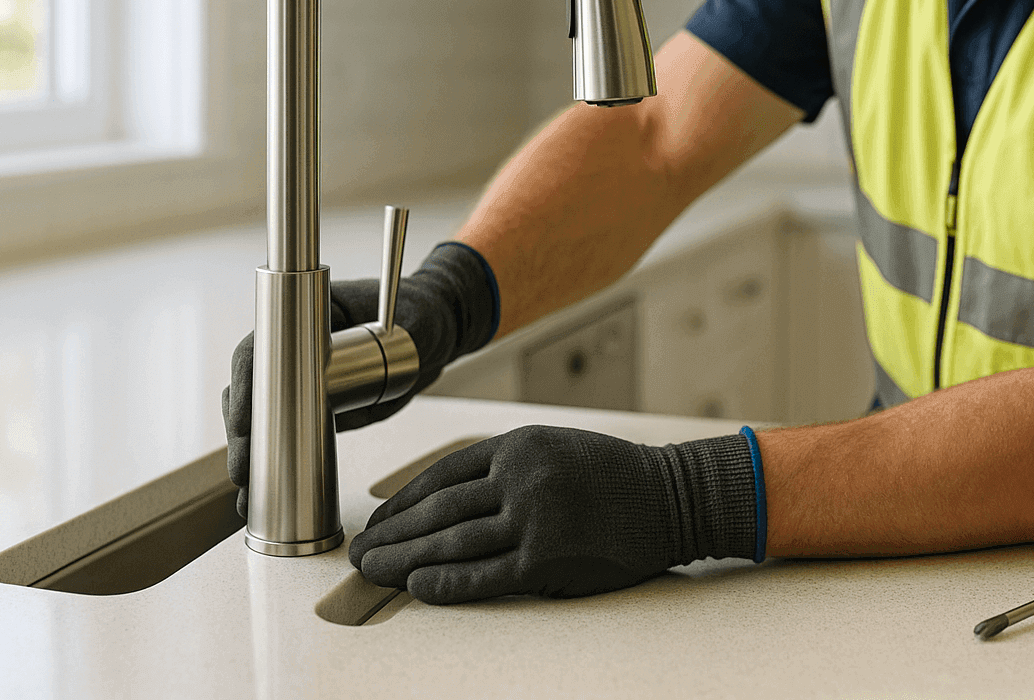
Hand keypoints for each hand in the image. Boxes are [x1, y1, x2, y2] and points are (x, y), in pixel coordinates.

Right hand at [223, 242, 498, 517]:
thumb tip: (371, 365)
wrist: (432, 332)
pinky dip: (272, 459)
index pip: (258, 351)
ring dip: (249, 453)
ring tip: (247, 492)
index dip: (244, 387)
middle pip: (250, 389)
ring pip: (259, 415)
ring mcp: (300, 377)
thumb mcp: (407, 326)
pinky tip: (264, 490)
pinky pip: (285, 430)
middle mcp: (294, 348)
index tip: (242, 423)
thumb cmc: (418, 315)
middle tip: (242, 472)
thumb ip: (388, 345)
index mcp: (304, 317)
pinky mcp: (314, 405)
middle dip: (241, 433)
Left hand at [348, 425, 758, 602]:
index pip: (442, 476)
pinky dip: (445, 583)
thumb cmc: (613, 476)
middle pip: (438, 510)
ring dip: (405, 559)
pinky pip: (483, 576)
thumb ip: (505, 468)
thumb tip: (445, 503)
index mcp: (518, 446)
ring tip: (375, 571)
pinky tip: (418, 586)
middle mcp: (521, 478)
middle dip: (392, 534)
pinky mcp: (547, 560)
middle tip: (360, 552)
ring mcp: (534, 519)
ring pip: (451, 542)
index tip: (378, 521)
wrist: (672, 497)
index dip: (403, 502)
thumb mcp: (554, 449)